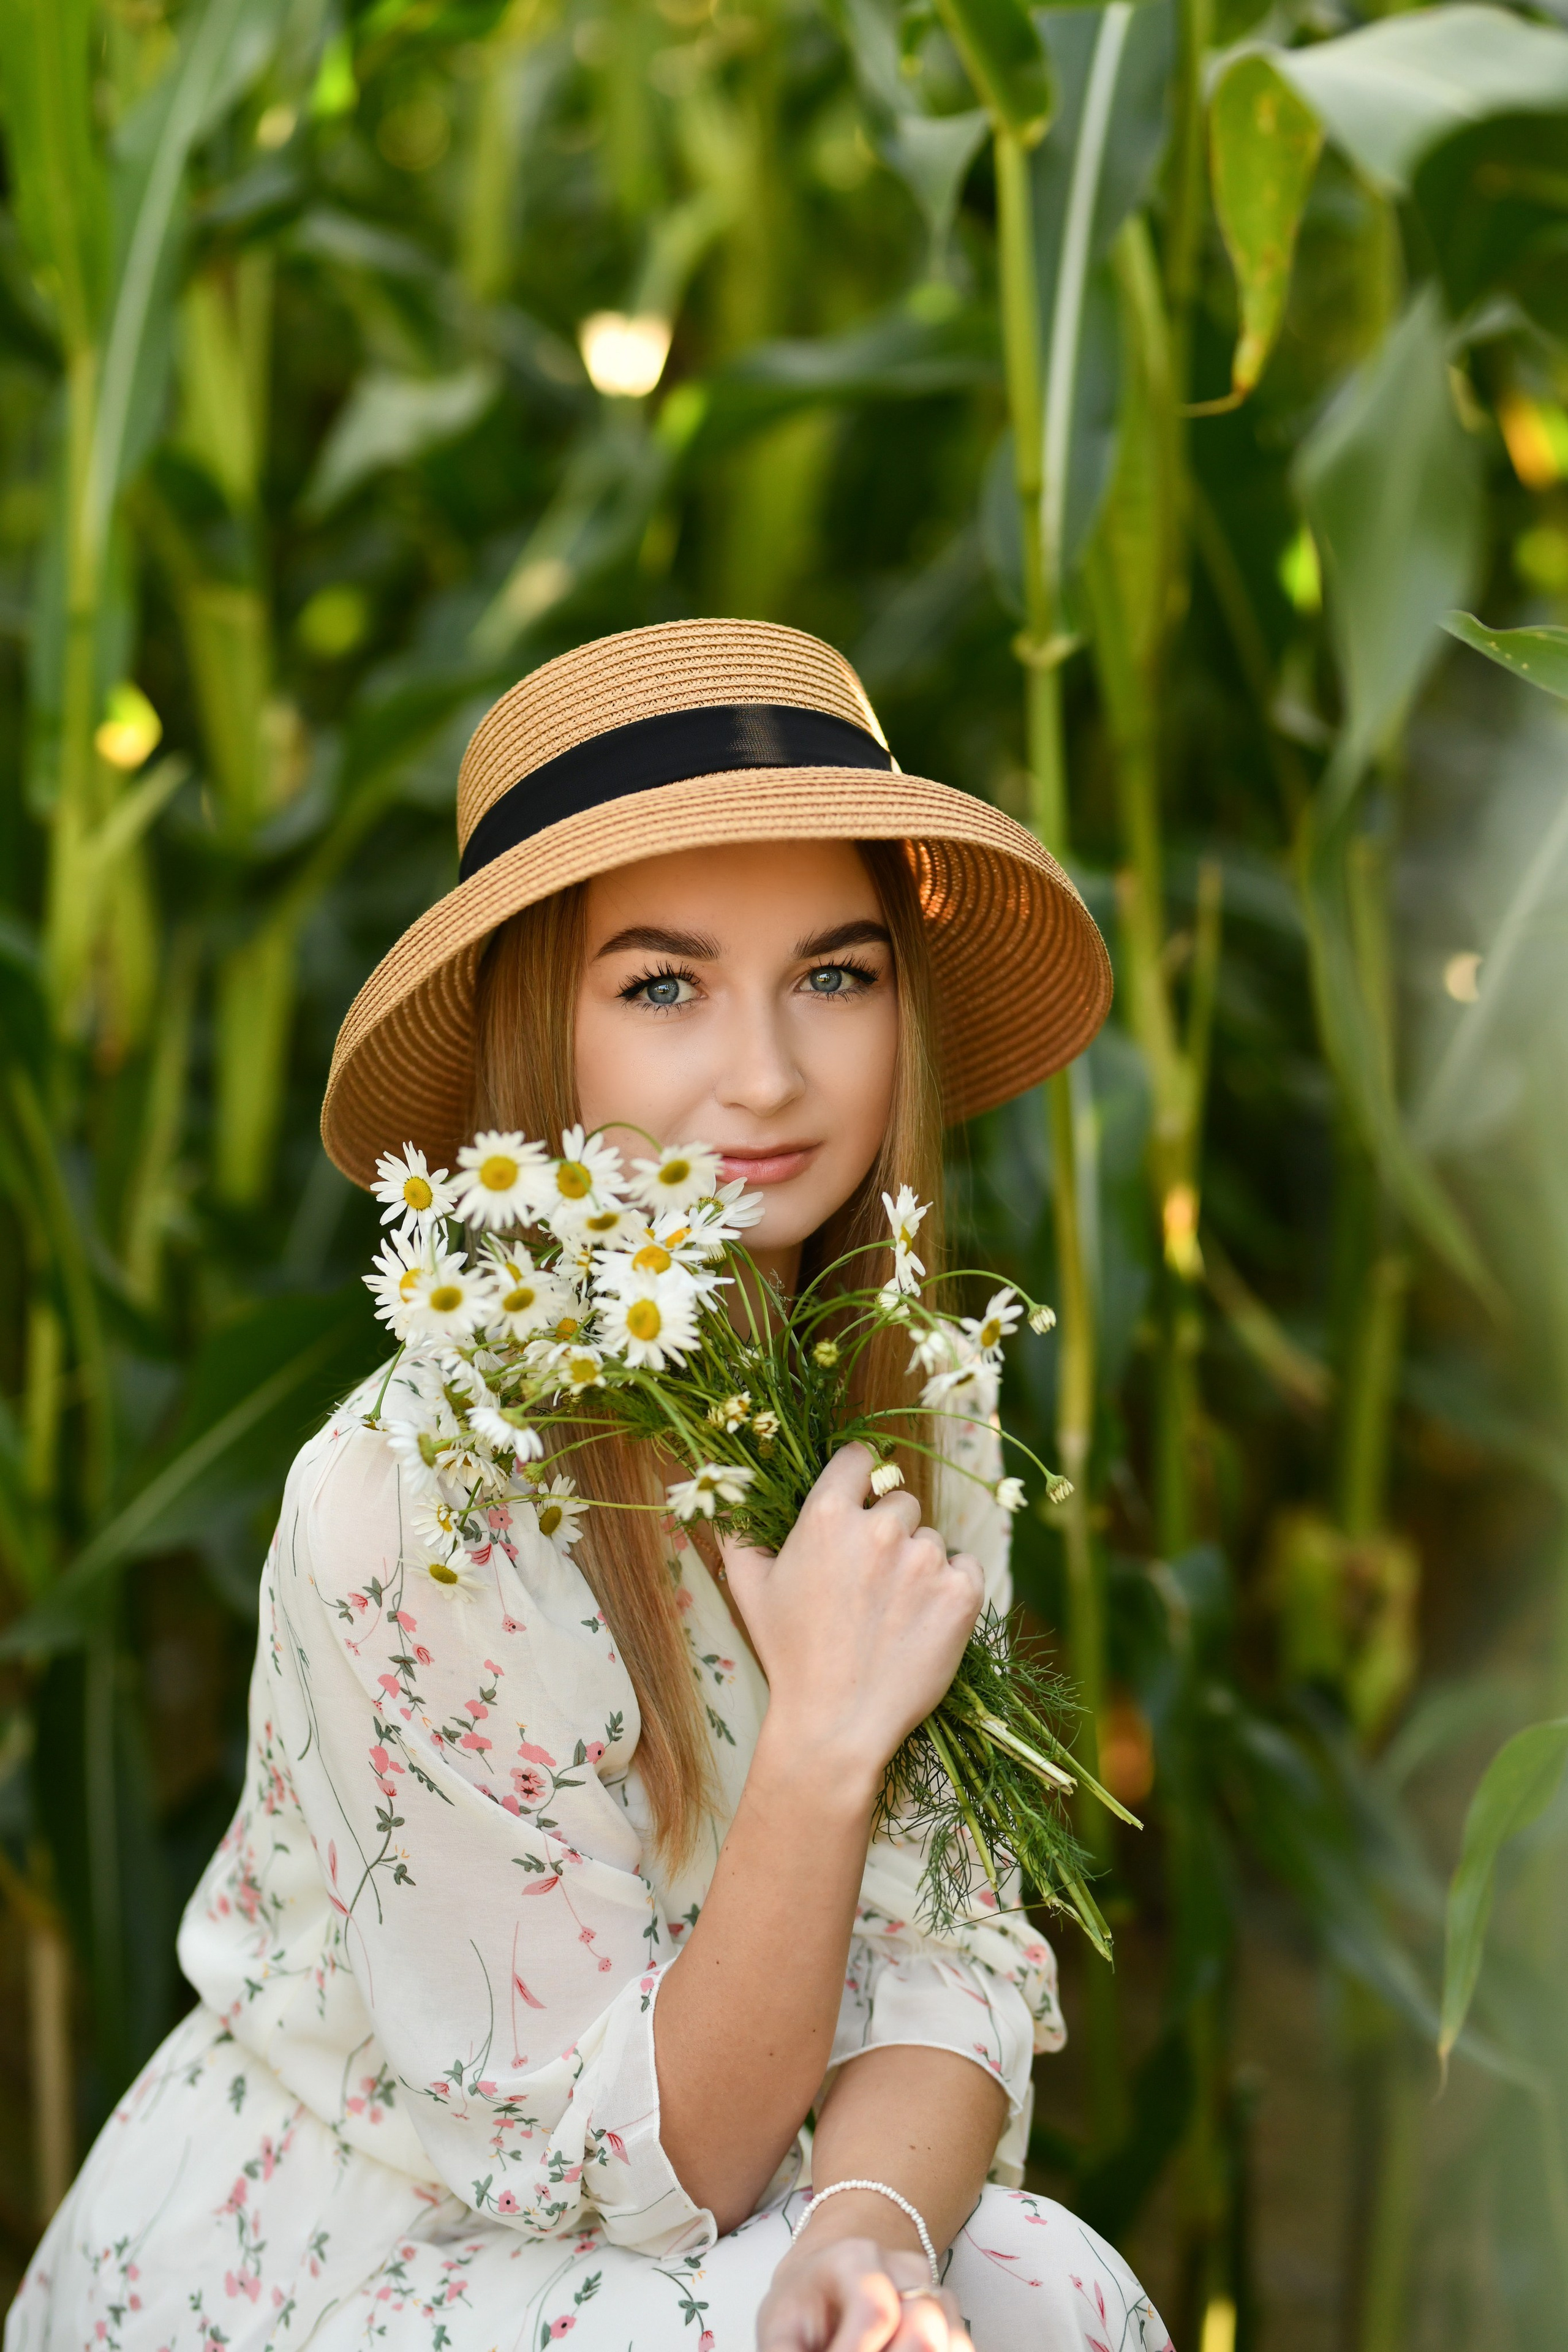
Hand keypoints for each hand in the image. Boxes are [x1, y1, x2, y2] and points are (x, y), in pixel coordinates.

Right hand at [719, 1442, 982, 1791]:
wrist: (837, 1723)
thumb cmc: (788, 1654)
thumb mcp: (748, 1587)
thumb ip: (736, 1529)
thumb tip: (725, 1493)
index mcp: (829, 1515)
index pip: (858, 1459)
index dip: (857, 1479)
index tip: (859, 1503)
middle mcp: (882, 1528)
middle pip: (899, 1501)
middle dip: (887, 1532)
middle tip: (869, 1583)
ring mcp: (926, 1559)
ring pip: (931, 1538)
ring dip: (917, 1564)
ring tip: (891, 1612)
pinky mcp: (962, 1592)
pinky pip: (966, 1567)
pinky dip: (951, 1588)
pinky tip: (923, 1620)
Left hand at [757, 2236, 973, 2351]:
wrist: (829, 2278)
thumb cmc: (803, 2307)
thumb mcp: (780, 2327)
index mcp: (855, 2259)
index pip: (875, 2307)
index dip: (856, 2351)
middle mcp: (905, 2269)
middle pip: (925, 2326)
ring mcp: (936, 2292)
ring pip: (952, 2340)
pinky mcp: (952, 2321)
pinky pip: (960, 2348)